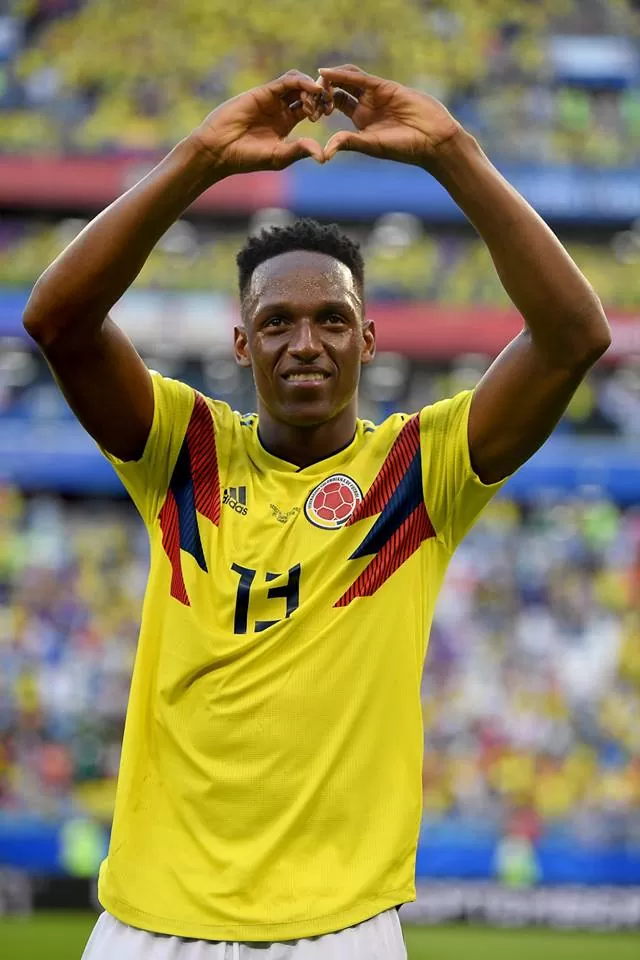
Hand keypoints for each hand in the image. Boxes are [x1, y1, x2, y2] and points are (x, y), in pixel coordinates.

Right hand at [192, 70, 325, 175]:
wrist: (219, 149)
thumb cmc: (247, 158)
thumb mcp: (279, 157)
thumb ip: (300, 151)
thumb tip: (323, 156)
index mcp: (287, 124)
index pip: (311, 108)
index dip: (322, 106)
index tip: (330, 112)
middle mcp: (281, 108)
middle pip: (307, 92)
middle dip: (321, 95)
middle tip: (328, 104)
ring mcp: (272, 99)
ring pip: (299, 83)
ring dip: (312, 87)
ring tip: (319, 97)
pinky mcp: (263, 92)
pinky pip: (287, 81)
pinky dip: (301, 82)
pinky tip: (311, 89)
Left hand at [317, 64, 460, 166]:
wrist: (432, 139)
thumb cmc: (404, 148)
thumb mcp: (371, 145)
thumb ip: (349, 143)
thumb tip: (324, 153)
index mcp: (359, 122)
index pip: (334, 105)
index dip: (319, 105)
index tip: (307, 112)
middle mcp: (365, 105)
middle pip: (337, 89)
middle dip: (321, 90)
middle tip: (307, 96)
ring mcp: (375, 94)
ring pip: (347, 80)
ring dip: (329, 80)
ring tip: (314, 84)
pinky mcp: (384, 87)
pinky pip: (360, 78)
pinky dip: (342, 75)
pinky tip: (326, 73)